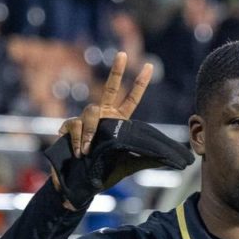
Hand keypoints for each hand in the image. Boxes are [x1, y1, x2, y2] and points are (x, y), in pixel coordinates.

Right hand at [46, 52, 194, 208]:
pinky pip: (75, 127)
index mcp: (118, 122)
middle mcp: (103, 116)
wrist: (80, 184)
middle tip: (123, 54)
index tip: (149, 65)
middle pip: (110, 89)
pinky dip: (77, 141)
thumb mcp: (129, 165)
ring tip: (86, 151)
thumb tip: (168, 159)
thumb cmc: (105, 173)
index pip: (131, 100)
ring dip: (90, 132)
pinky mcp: (70, 127)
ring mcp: (86, 120)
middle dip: (117, 71)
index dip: (139, 84)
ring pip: (91, 113)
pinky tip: (77, 153)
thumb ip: (145, 158)